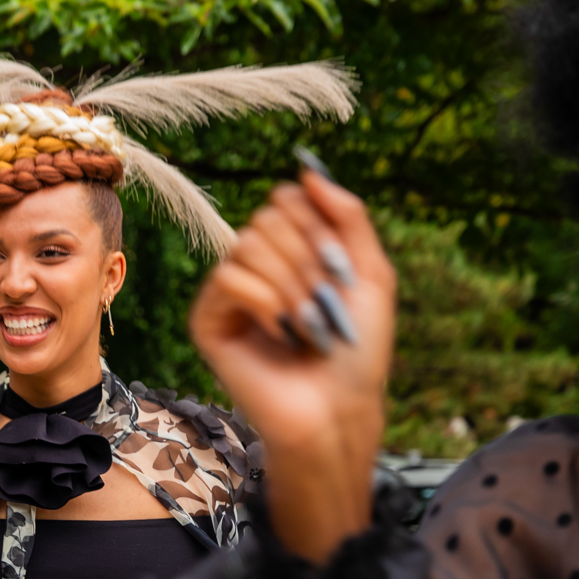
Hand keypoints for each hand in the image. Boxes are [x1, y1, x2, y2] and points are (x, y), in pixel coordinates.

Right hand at [190, 171, 396, 561]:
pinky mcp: (208, 320)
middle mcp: (256, 265)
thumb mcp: (371, 273)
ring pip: (249, 244)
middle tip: (322, 307)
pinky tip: (279, 332)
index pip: (288, 199)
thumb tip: (307, 169)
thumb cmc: (357, 352)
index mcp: (291, 251)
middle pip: (269, 216)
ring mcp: (229, 293)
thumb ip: (348, 215)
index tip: (339, 273)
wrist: (337, 409)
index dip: (318, 229)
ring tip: (305, 326)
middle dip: (308, 261)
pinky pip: (229, 278)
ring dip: (291, 286)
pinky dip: (265, 302)